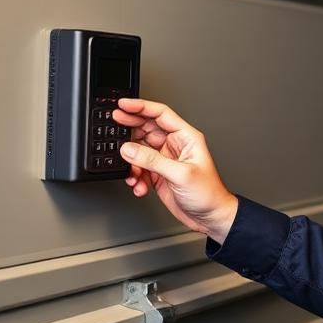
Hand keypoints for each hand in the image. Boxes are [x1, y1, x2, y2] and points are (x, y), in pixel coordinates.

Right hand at [113, 98, 237, 243]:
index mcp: (186, 137)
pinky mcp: (159, 174)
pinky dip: (135, 175)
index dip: (141, 106)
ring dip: (132, 160)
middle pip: (147, 128)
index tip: (123, 104)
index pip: (161, 114)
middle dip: (130, 127)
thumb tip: (129, 148)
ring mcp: (166, 159)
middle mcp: (175, 145)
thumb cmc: (208, 193)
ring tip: (131, 169)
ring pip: (140, 150)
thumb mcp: (180, 174)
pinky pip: (140, 168)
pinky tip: (138, 184)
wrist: (210, 217)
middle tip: (113, 123)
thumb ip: (152, 160)